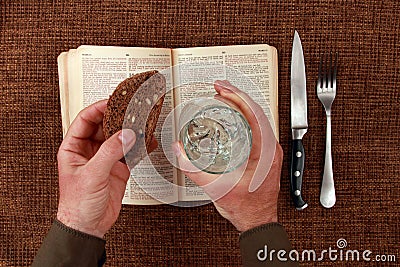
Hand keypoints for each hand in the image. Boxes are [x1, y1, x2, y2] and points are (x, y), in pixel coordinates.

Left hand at [56, 100, 154, 237]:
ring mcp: (104, 160)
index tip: (113, 101)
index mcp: (73, 148)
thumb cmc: (77, 204)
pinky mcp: (118, 169)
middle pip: (104, 126)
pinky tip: (147, 142)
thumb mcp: (92, 175)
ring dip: (129, 132)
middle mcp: (89, 151)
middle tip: (131, 110)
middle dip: (117, 118)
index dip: (98, 108)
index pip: (85, 120)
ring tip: (141, 123)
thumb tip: (124, 134)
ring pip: (118, 138)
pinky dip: (139, 147)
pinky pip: (129, 153)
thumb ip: (109, 153)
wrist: (88, 226)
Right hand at [173, 81, 282, 231]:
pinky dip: (243, 117)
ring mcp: (270, 151)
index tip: (224, 89)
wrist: (257, 222)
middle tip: (220, 87)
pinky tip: (232, 114)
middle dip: (237, 96)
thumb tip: (179, 151)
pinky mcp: (265, 154)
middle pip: (257, 112)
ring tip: (224, 96)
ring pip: (258, 118)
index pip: (255, 114)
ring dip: (241, 105)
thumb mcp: (216, 188)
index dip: (238, 97)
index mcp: (266, 153)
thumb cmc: (247, 209)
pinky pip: (256, 127)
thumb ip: (194, 170)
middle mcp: (271, 149)